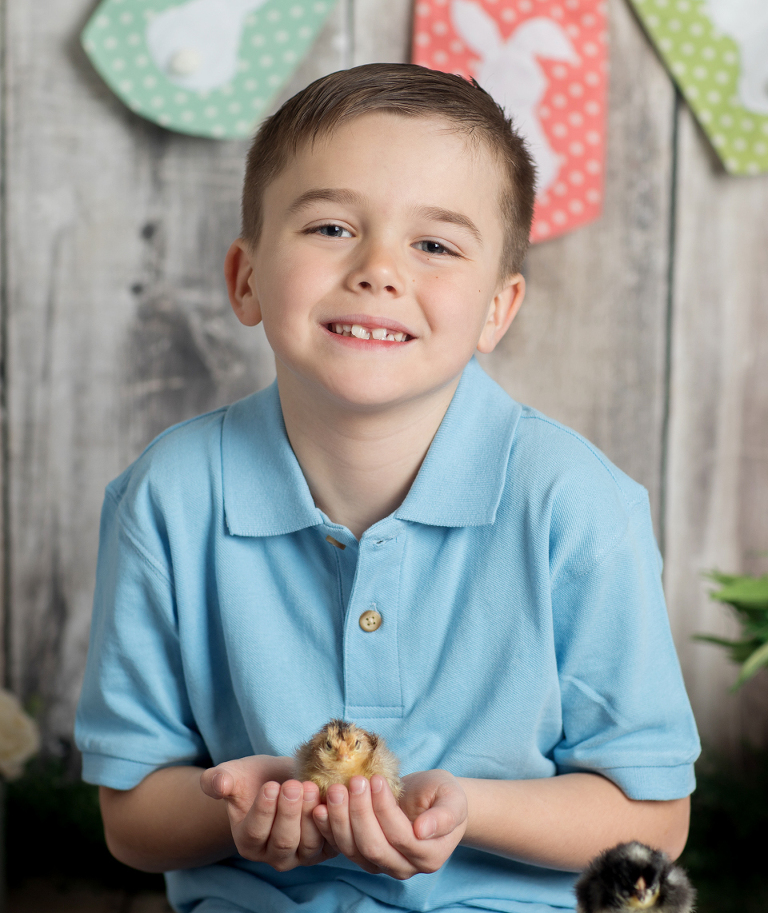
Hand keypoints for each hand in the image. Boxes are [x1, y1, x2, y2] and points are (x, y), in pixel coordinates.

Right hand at [200, 755, 337, 870]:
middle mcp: (275, 855)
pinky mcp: (326, 847)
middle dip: (290, 813)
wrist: (282, 780)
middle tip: (294, 786)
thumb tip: (217, 783)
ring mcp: (302, 854)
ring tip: (312, 787)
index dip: (263, 811)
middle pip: (284, 841)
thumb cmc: (254, 779)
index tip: (270, 787)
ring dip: (311, 816)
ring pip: (308, 843)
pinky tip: (332, 799)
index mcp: (249, 842)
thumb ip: (218, 780)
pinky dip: (333, 822)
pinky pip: (332, 841)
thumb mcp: (233, 775)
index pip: (255, 832)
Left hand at [313, 769, 466, 878]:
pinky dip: (328, 830)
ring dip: (341, 820)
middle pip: (374, 847)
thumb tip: (423, 831)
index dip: (385, 810)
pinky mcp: (362, 856)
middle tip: (352, 782)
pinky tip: (319, 808)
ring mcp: (381, 865)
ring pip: (354, 851)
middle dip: (359, 813)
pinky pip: (342, 848)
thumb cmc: (442, 795)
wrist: (429, 800)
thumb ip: (445, 815)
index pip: (402, 837)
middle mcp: (405, 867)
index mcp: (430, 856)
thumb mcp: (453, 798)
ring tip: (336, 790)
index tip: (376, 779)